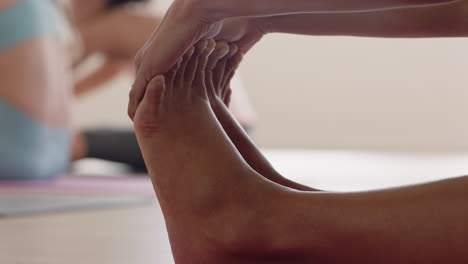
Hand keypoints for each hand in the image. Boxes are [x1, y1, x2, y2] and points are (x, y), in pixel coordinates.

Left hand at [128, 0, 265, 119]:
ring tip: (141, 127)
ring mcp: (145, 63)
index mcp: (163, 53)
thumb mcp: (209, 49)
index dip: (158, 94)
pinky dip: (136, 109)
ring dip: (139, 110)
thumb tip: (231, 59)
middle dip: (145, 105)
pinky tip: (137, 121)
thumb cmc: (211, 26)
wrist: (200, 11)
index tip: (162, 110)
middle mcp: (150, 58)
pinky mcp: (146, 68)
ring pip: (136, 93)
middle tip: (148, 123)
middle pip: (142, 87)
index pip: (156, 79)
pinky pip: (136, 95)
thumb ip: (209, 59)